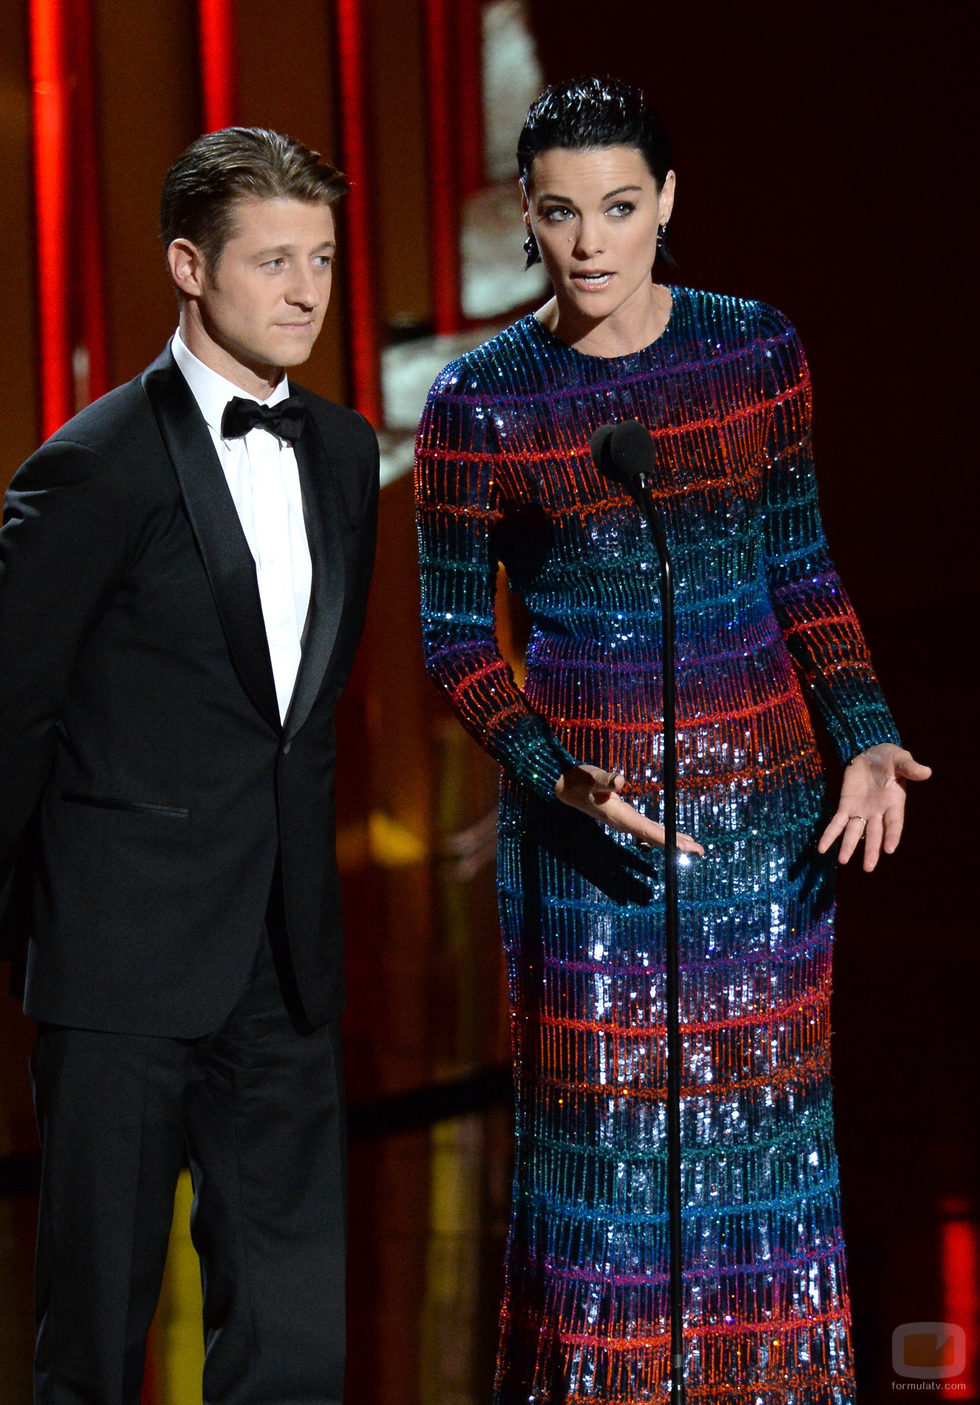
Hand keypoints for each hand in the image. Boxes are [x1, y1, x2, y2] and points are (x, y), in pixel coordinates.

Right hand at [555, 765, 703, 855]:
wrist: (563, 787)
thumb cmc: (577, 780)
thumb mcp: (591, 776)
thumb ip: (604, 779)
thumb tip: (621, 781)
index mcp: (620, 816)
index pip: (648, 831)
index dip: (668, 838)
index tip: (685, 846)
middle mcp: (624, 822)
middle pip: (656, 837)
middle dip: (678, 843)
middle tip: (701, 850)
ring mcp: (625, 820)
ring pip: (653, 834)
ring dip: (674, 839)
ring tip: (694, 845)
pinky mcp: (625, 815)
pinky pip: (648, 828)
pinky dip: (663, 832)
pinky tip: (672, 833)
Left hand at [817, 743, 931, 871]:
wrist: (871, 753)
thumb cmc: (890, 758)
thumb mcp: (900, 759)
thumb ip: (910, 767)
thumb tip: (926, 772)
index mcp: (894, 803)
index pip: (894, 823)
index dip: (892, 836)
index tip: (889, 849)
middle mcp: (878, 812)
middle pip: (875, 834)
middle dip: (871, 850)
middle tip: (868, 867)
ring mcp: (861, 811)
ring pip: (854, 832)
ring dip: (848, 846)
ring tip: (842, 861)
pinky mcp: (846, 807)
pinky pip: (836, 823)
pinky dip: (829, 835)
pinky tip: (821, 848)